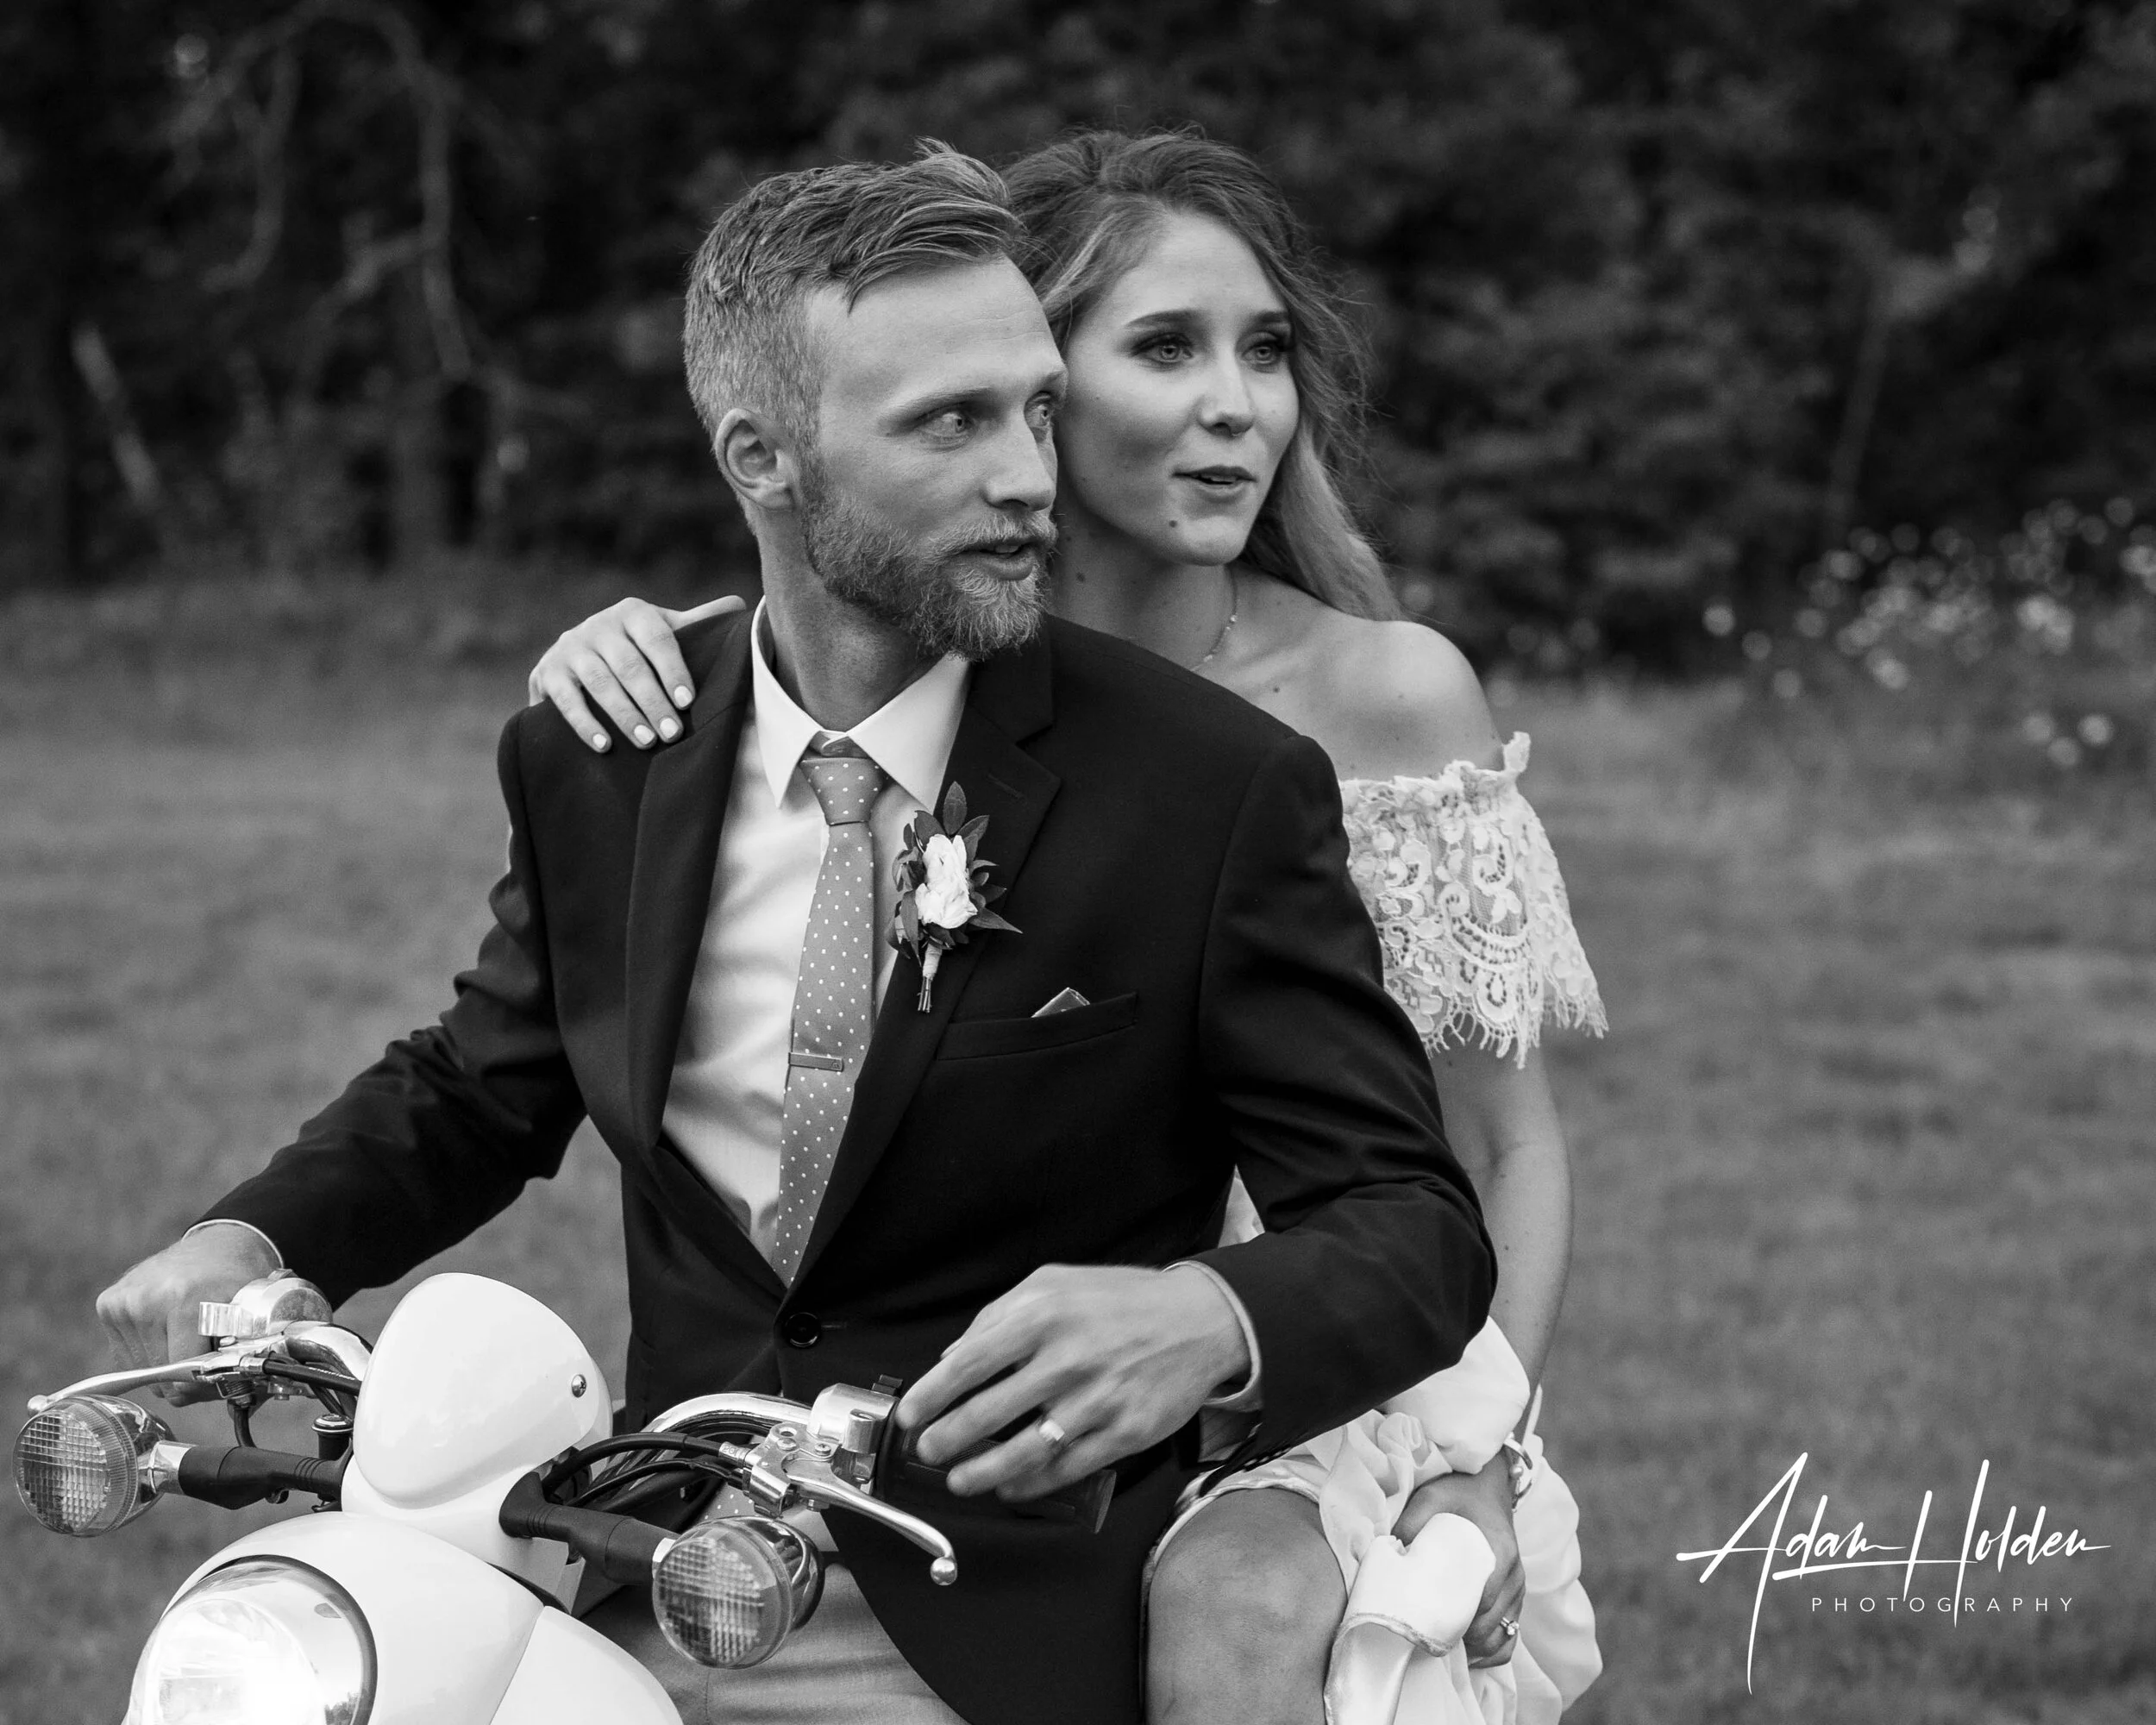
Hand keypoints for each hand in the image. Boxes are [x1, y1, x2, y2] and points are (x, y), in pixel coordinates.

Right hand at [95, 1224, 282, 1403]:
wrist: (215, 1244)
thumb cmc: (235, 1279)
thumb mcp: (249, 1313)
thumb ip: (240, 1353)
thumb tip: (232, 1391)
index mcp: (183, 1301)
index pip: (181, 1373)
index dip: (203, 1384)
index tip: (217, 1378)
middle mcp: (144, 1301)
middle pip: (159, 1376)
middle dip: (184, 1378)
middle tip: (205, 1361)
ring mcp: (122, 1303)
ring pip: (140, 1371)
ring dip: (165, 1367)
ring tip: (187, 1342)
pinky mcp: (108, 1305)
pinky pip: (126, 1355)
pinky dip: (148, 1354)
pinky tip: (167, 1333)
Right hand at [527, 594, 744, 751]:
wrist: (575, 658)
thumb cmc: (635, 648)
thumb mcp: (662, 631)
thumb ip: (697, 623)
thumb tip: (740, 604)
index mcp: (633, 613)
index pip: (658, 638)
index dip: (674, 670)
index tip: (688, 701)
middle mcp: (598, 625)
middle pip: (630, 666)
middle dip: (653, 702)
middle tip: (673, 733)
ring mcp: (570, 648)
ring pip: (600, 684)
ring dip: (625, 716)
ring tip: (647, 742)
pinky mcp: (547, 673)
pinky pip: (567, 701)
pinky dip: (585, 724)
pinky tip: (605, 746)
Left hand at [896, 1264, 1248, 1503]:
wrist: (1200, 1321)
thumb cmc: (1121, 1302)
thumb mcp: (1055, 1284)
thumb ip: (1000, 1314)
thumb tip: (954, 1355)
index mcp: (1044, 1317)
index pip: (969, 1362)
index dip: (931, 1394)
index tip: (910, 1415)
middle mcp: (1067, 1359)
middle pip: (988, 1412)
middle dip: (947, 1439)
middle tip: (928, 1450)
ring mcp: (1097, 1401)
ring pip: (1024, 1450)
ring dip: (982, 1471)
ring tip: (959, 1480)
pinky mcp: (1124, 1432)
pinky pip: (1067, 1468)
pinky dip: (1031, 1483)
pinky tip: (1010, 1485)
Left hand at [1393, 1453, 1526, 1666]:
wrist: (1487, 1487)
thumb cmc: (1458, 1494)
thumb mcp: (1431, 1498)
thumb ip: (1412, 1524)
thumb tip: (1391, 1558)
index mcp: (1498, 1553)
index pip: (1480, 1604)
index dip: (1452, 1622)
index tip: (1424, 1629)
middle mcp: (1514, 1576)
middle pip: (1489, 1627)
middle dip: (1458, 1639)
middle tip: (1424, 1641)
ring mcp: (1518, 1590)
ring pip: (1501, 1639)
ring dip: (1473, 1649)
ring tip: (1441, 1648)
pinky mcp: (1516, 1598)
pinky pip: (1509, 1638)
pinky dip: (1490, 1650)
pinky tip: (1464, 1651)